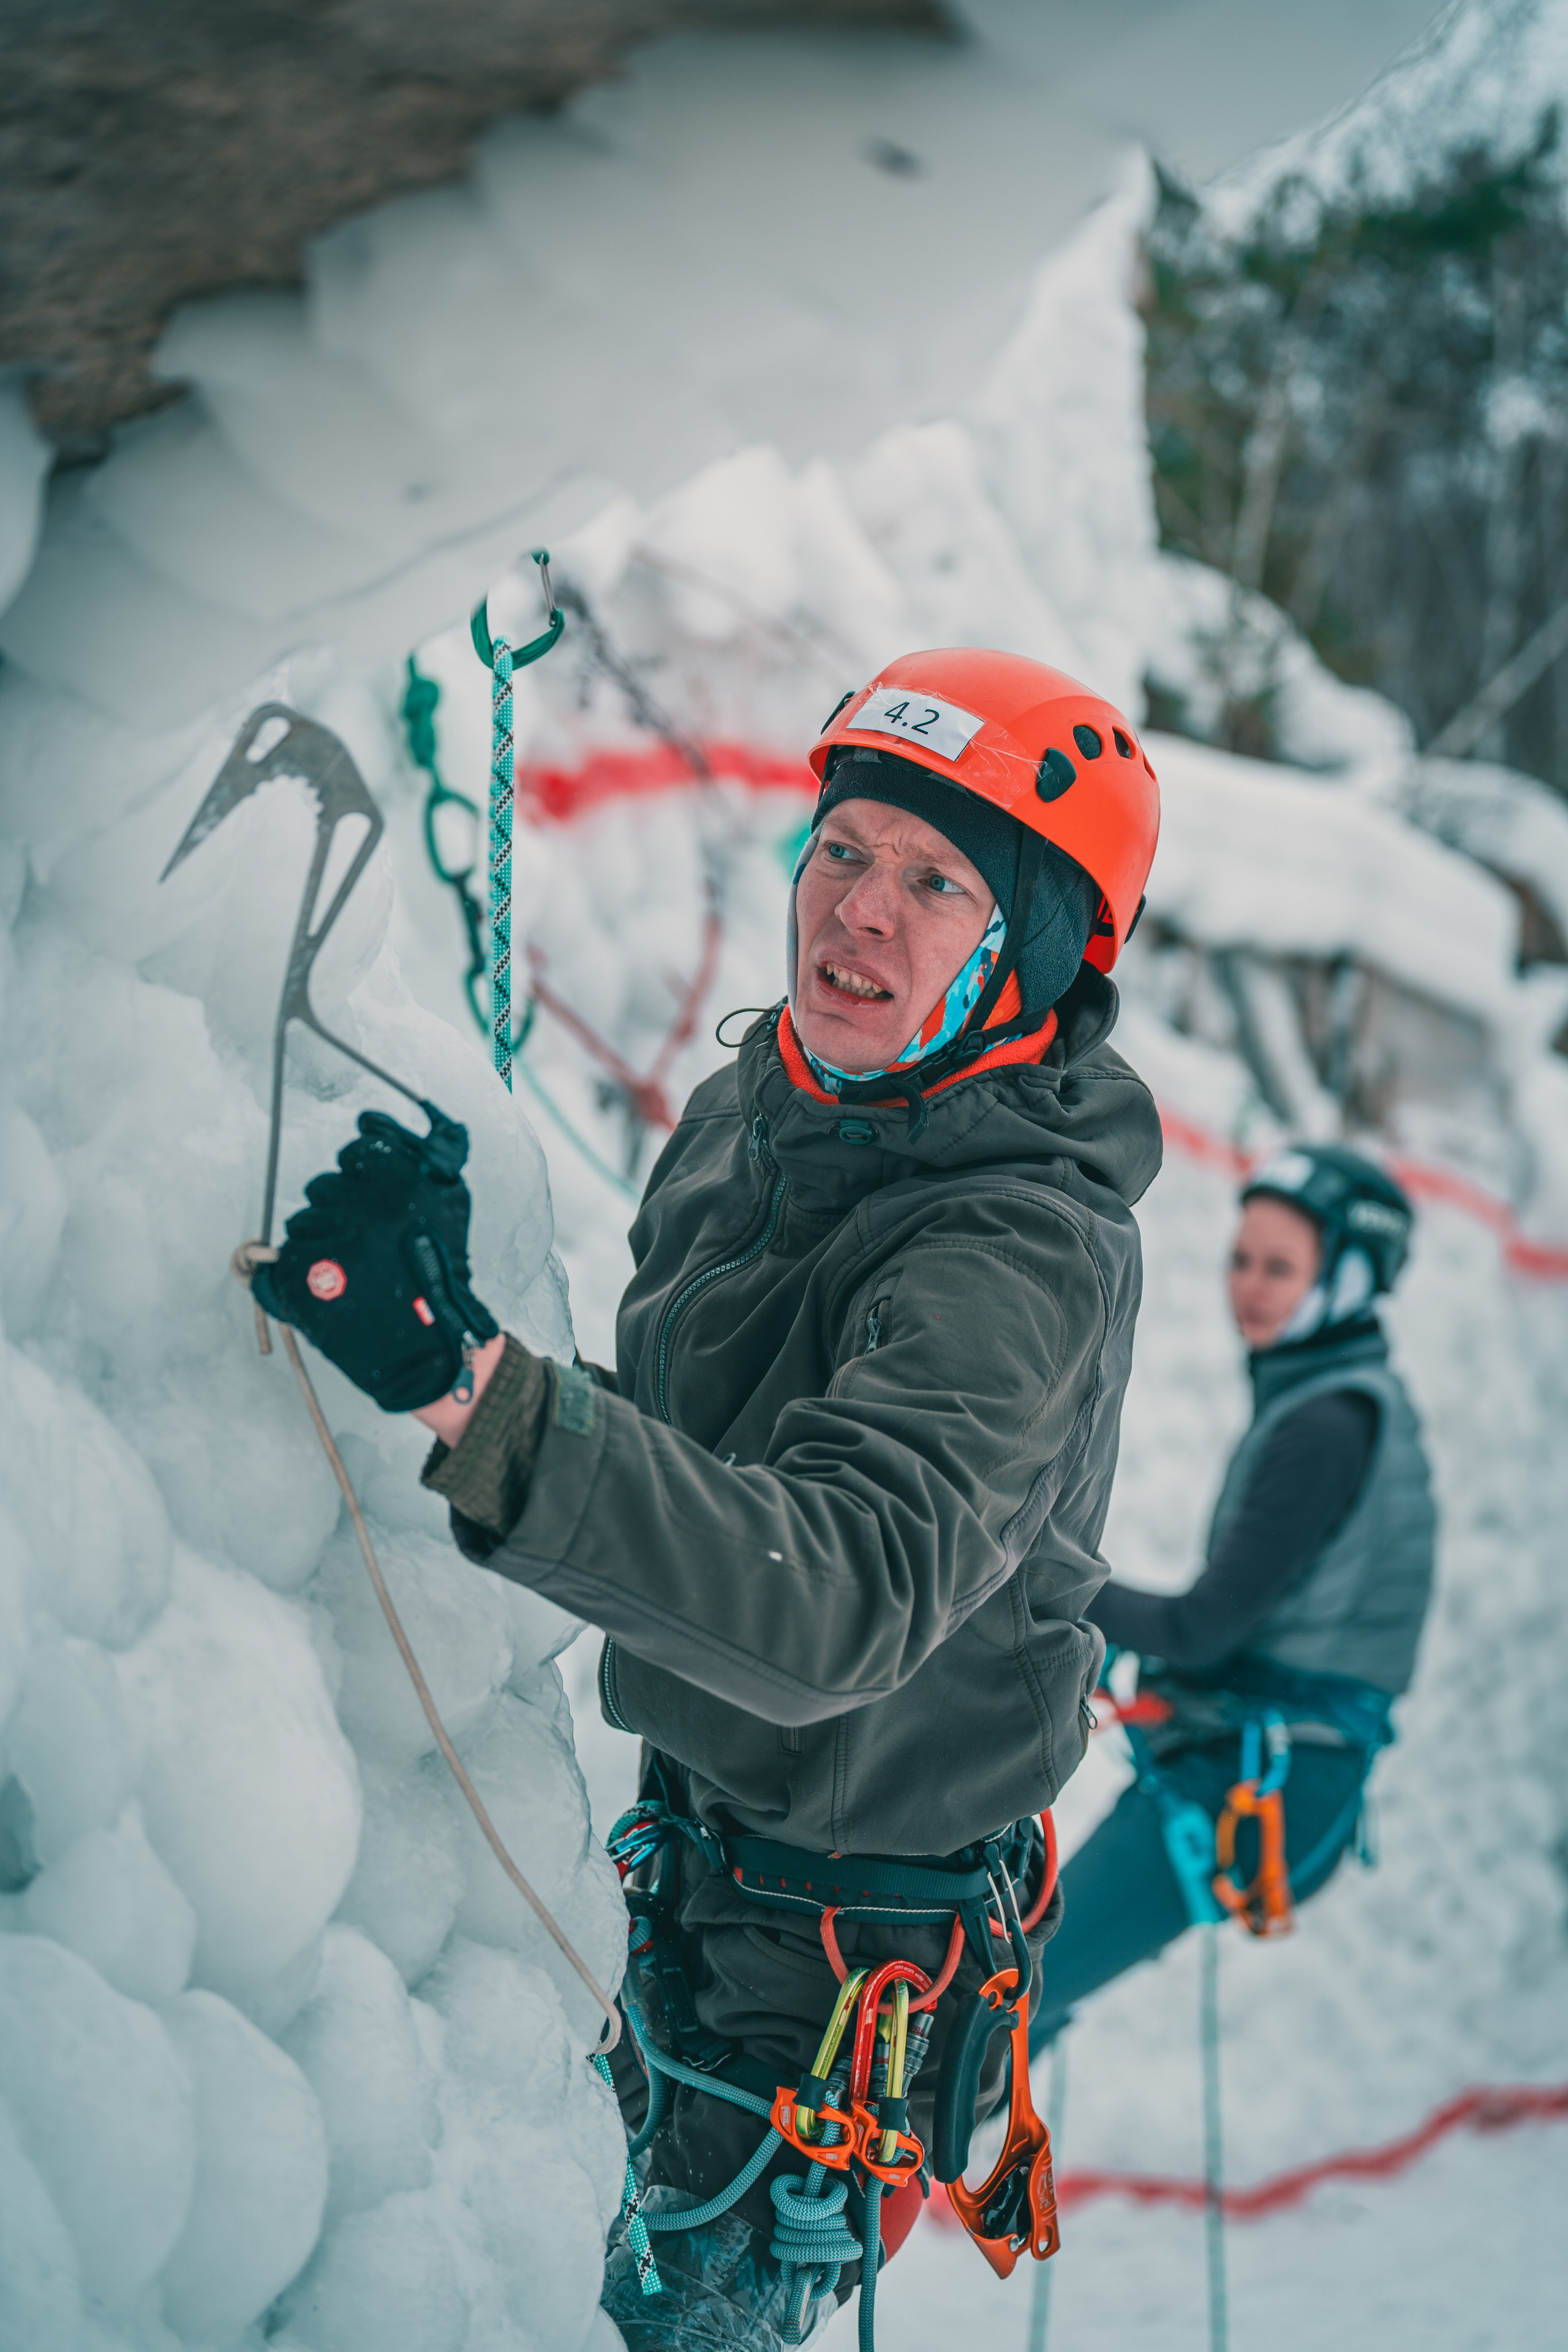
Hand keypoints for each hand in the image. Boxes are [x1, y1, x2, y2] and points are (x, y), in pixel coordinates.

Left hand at [250, 1109, 499, 1411]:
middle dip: (339, 1211)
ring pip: (300, 1223)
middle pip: (322, 1187)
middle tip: (366, 1244)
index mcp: (399, 1182)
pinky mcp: (302, 1280)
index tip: (373, 1203)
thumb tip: (366, 1120)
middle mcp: (363, 1209)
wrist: (429, 1347)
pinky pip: (282, 1260)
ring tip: (351, 1270)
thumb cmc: (440, 1273)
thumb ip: (415, 1152)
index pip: (354, 1153)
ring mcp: (330, 1245)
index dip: (361, 1178)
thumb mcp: (448, 1200)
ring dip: (319, 1242)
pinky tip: (331, 1287)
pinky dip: (299, 1274)